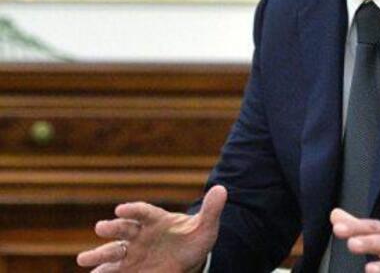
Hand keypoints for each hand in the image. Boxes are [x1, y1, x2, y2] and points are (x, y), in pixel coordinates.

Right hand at [76, 185, 226, 271]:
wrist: (189, 258)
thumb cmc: (194, 240)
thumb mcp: (206, 227)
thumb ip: (211, 210)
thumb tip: (222, 189)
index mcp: (156, 219)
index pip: (143, 211)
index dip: (132, 209)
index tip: (121, 209)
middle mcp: (139, 234)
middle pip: (123, 229)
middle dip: (112, 228)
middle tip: (100, 228)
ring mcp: (131, 252)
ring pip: (112, 251)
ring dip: (98, 255)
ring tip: (83, 258)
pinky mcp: (128, 269)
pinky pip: (111, 272)